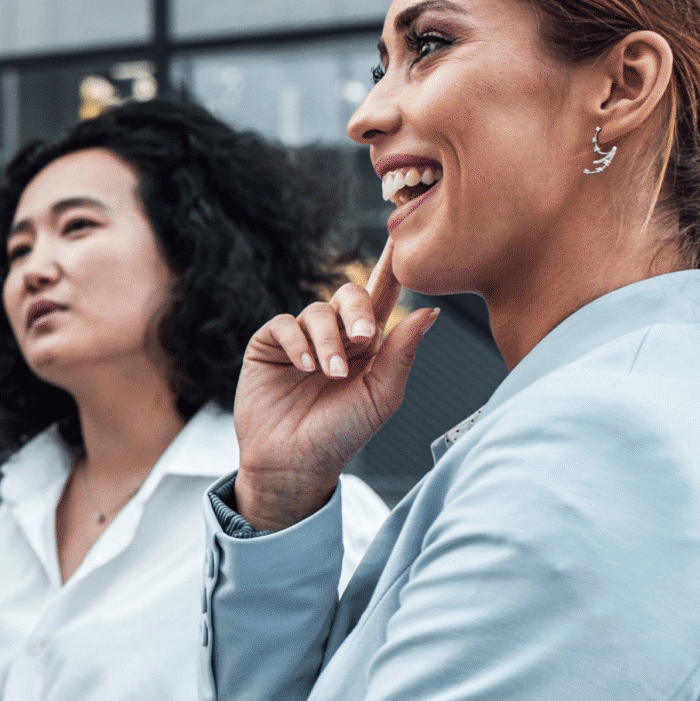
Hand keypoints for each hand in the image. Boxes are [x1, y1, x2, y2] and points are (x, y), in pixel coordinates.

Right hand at [232, 242, 440, 530]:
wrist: (295, 463)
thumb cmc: (342, 435)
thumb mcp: (382, 395)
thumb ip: (403, 352)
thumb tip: (430, 311)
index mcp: (368, 346)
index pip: (381, 299)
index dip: (390, 268)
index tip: (401, 237)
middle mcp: (335, 336)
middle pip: (349, 296)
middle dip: (356, 310)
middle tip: (361, 339)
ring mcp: (301, 340)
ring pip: (316, 312)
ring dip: (326, 341)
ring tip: (326, 374)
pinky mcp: (268, 346)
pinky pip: (283, 325)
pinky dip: (296, 343)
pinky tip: (303, 366)